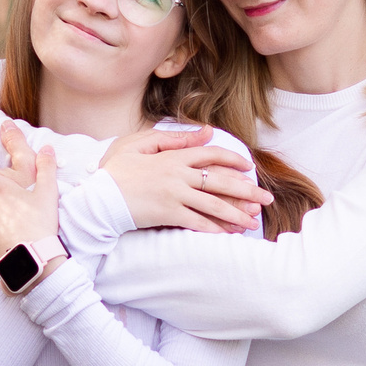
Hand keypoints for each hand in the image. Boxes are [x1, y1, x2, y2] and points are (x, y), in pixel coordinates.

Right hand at [99, 128, 271, 231]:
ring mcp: (174, 196)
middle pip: (220, 182)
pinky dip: (215, 229)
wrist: (97, 196)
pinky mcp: (168, 215)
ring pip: (214, 205)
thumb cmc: (115, 169)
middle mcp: (178, 175)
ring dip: (237, 214)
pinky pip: (198, 223)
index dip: (233, 160)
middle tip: (267, 199)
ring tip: (253, 222)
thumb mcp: (140, 143)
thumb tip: (206, 132)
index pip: (211, 155)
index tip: (249, 167)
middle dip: (247, 191)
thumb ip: (174, 138)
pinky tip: (230, 234)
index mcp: (172, 156)